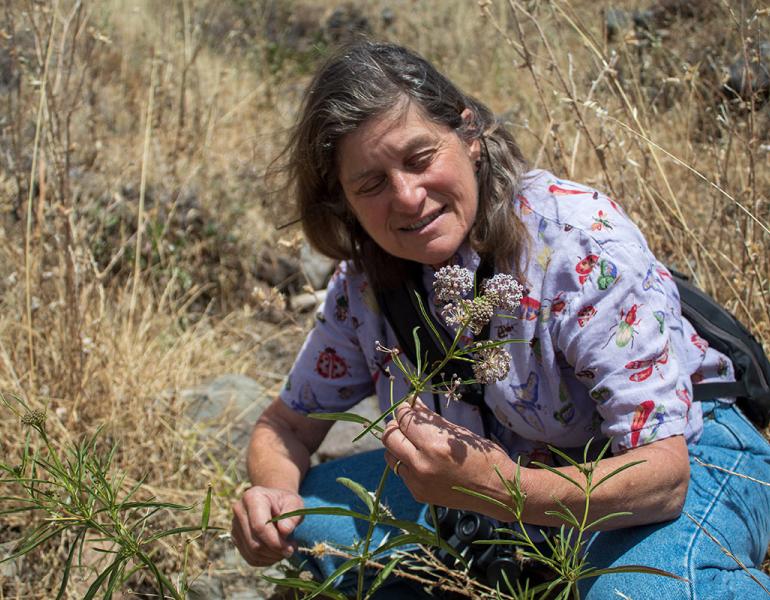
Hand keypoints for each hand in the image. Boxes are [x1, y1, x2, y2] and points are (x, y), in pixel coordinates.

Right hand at [231, 485, 303, 565]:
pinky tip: (276, 552)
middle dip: (275, 551)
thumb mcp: (295, 504)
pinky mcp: (236, 538)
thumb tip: (284, 531)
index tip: (290, 548)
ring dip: (272, 557)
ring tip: (285, 549)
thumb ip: (292, 516)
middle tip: (291, 549)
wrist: (274, 503)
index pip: (259, 526)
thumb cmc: (286, 503)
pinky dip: (266, 560)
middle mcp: (239, 511)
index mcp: (253, 497)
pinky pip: (250, 558)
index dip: (275, 542)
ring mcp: (235, 525)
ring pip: (252, 552)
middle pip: (255, 542)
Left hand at [381, 398, 511, 510]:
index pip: (404, 420)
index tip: (408, 406)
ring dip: (398, 445)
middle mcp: (421, 464)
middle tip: (407, 422)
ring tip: (413, 441)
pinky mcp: (418, 494)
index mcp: (433, 445)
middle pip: (390, 438)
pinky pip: (402, 472)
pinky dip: (407, 462)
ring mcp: (418, 482)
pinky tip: (422, 459)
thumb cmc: (483, 455)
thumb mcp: (458, 432)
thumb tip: (412, 403)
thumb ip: (430, 419)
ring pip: (390, 456)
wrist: (498, 490)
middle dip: (396, 425)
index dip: (404, 410)